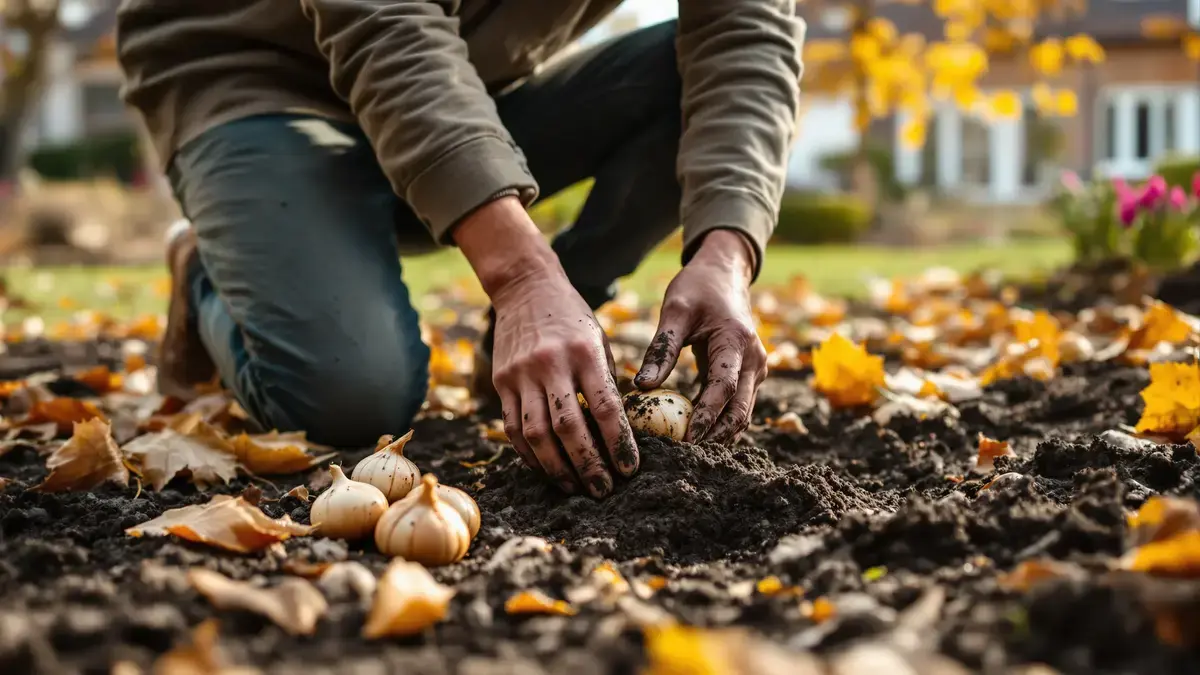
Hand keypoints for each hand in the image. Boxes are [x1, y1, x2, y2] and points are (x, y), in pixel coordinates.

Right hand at [453, 197, 637, 497]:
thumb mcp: (598, 341)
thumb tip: (620, 434)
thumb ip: (605, 383)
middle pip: (568, 428)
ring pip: (536, 434)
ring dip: (557, 468)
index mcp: (584, 352)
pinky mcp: (501, 381)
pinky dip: (531, 454)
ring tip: (576, 487)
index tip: (629, 469)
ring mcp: (521, 374)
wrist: (525, 288)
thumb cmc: (572, 319)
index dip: (618, 444)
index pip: (604, 407)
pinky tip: (547, 469)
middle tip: (604, 490)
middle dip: (588, 465)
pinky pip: (513, 427)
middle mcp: (550, 364)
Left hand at [635, 229, 766, 443]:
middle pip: (741, 410)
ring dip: (719, 434)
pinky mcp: (748, 375)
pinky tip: (694, 435)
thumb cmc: (697, 288)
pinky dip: (719, 422)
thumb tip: (642, 386)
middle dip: (716, 436)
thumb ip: (661, 348)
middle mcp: (754, 360)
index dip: (708, 414)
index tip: (687, 437)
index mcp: (737, 342)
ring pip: (742, 413)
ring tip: (687, 452)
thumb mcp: (675, 310)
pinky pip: (737, 406)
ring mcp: (755, 370)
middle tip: (685, 456)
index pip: (725, 387)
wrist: (724, 274)